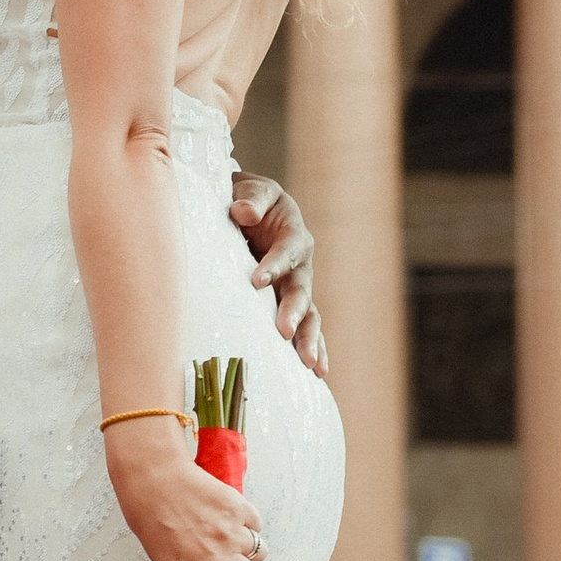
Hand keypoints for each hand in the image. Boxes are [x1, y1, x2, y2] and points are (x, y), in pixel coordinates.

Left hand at [102, 417, 268, 560]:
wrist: (154, 479)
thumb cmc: (153, 520)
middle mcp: (216, 556)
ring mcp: (231, 532)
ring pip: (260, 552)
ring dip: (247, 547)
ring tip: (226, 534)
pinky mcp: (239, 508)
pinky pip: (256, 525)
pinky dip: (247, 523)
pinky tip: (226, 516)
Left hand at [230, 172, 328, 378]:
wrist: (243, 211)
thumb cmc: (244, 198)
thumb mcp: (247, 188)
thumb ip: (250, 198)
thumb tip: (243, 212)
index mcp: (292, 231)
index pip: (287, 249)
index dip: (274, 264)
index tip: (256, 280)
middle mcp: (300, 262)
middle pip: (302, 288)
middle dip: (295, 310)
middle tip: (285, 330)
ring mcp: (297, 285)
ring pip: (309, 313)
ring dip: (309, 338)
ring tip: (309, 363)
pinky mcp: (288, 303)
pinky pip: (305, 327)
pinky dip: (312, 347)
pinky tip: (317, 372)